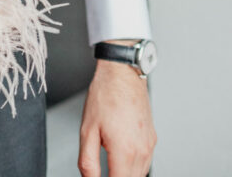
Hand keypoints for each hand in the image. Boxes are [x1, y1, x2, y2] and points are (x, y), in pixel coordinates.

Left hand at [78, 61, 155, 176]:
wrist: (122, 73)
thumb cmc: (105, 95)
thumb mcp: (87, 130)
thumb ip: (88, 162)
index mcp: (125, 151)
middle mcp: (142, 151)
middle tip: (103, 171)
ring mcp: (149, 146)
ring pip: (140, 175)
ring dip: (125, 175)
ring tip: (110, 167)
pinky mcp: (152, 140)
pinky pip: (145, 163)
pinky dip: (133, 167)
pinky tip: (121, 158)